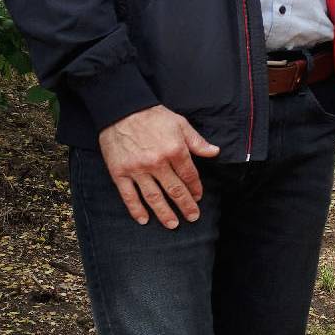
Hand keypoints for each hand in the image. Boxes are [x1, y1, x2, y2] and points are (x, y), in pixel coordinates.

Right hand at [97, 105, 218, 226]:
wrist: (122, 109)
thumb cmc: (154, 116)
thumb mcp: (181, 124)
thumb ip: (197, 142)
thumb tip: (215, 153)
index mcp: (175, 150)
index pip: (189, 176)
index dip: (195, 189)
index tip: (199, 197)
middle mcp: (157, 163)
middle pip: (174, 190)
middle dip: (185, 205)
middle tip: (193, 217)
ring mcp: (137, 169)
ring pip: (153, 197)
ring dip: (164, 213)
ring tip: (173, 225)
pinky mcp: (119, 172)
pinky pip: (128, 195)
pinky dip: (136, 209)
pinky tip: (143, 219)